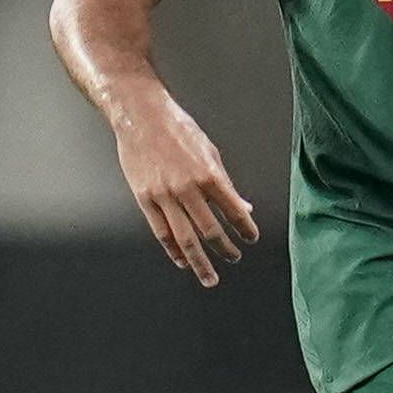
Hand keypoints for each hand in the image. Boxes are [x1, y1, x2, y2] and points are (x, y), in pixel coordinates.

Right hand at [110, 96, 257, 286]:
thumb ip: (226, 183)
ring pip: (185, 239)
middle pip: (211, 231)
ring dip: (200, 262)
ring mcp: (164, 196)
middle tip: (234, 258)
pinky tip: (183, 260)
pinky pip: (161, 232)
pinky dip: (173, 250)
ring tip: (210, 276)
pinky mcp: (145, 199)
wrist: (141, 116)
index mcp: (208, 175)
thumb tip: (243, 206)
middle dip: (226, 249)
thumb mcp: (210, 152)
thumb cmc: (177, 129)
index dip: (245, 228)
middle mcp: (187, 188)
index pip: (234, 211)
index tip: (251, 237)